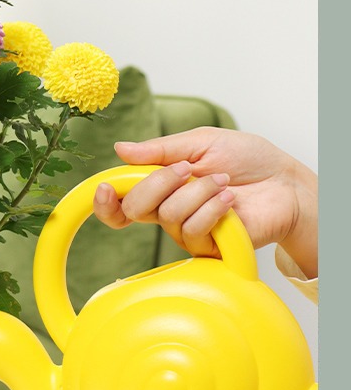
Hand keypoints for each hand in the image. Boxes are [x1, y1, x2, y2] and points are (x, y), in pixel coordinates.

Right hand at [93, 128, 316, 276]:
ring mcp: (187, 232)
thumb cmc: (248, 160)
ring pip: (168, 216)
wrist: (285, 183)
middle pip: (134, 209)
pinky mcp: (209, 248)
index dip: (104, 201)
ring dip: (198, 192)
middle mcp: (168, 212)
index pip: (120, 203)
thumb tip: (120, 149)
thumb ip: (160, 150)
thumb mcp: (201, 142)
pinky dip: (213, 209)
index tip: (103, 188)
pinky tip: (230, 200)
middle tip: (189, 169)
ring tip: (224, 183)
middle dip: (158, 183)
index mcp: (161, 186)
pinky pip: (193, 230)